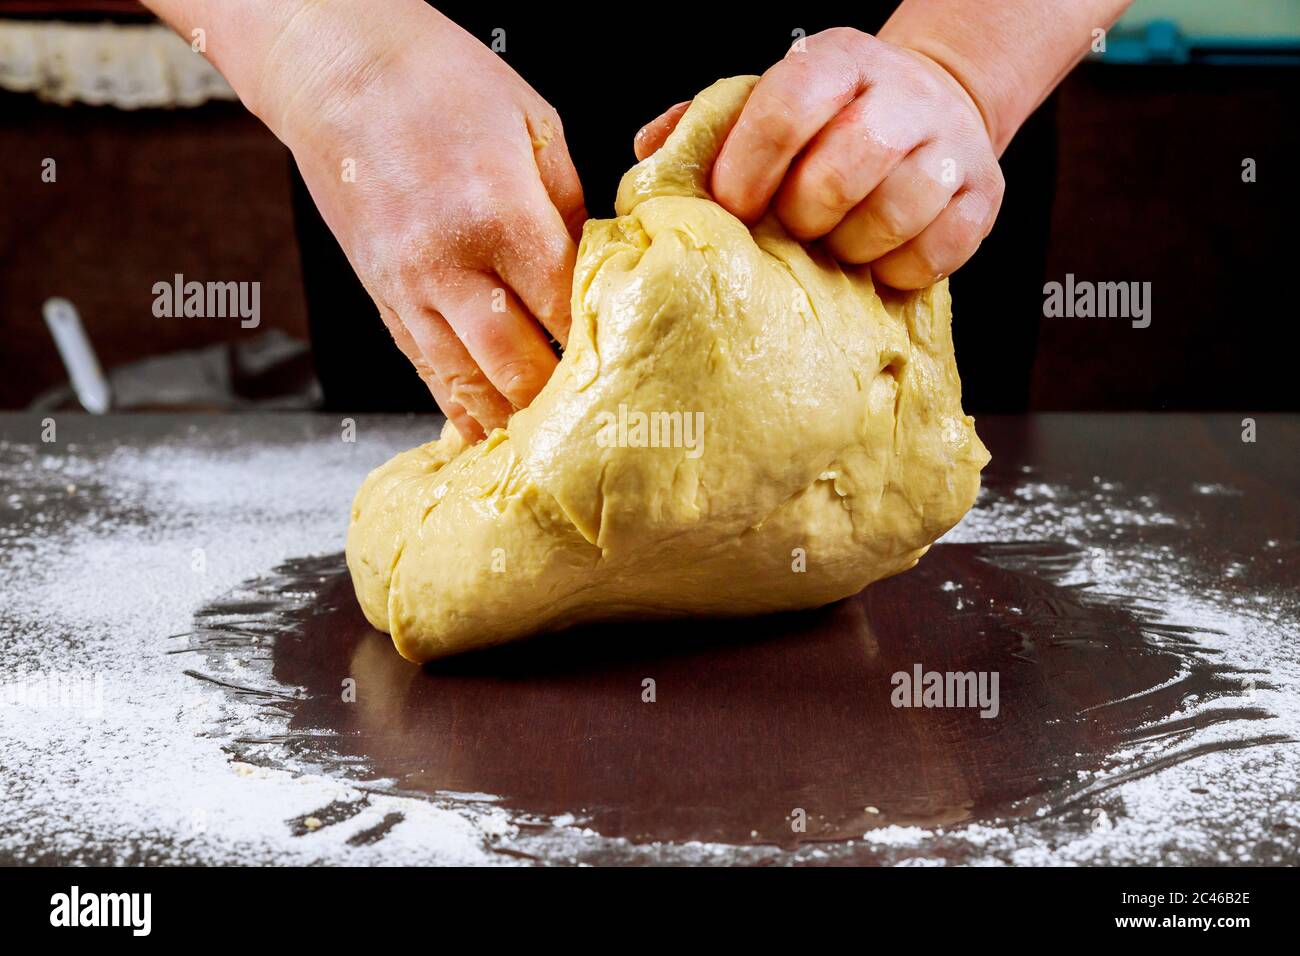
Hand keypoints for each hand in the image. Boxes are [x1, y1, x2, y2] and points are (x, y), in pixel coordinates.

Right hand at [257, 3, 584, 439]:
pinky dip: (458, 407)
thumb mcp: (535, 125)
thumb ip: (571, 209)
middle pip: (518, 365)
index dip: (600, 348)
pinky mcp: (382, 298)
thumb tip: (599, 271)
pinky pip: (425, 370)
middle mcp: (448, 265)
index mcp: (500, 216)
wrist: (336, 67)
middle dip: (560, 400)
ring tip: (550, 450)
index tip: (631, 368)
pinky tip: (484, 435)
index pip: (565, 312)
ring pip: (467, 383)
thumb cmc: (440, 80)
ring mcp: (407, 289)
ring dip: (511, 420)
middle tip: (599, 421)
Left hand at [635, 27, 1002, 288]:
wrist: (931, 112)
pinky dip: (898, 269)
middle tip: (793, 229)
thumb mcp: (768, 105)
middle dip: (803, 216)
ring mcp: (951, 145)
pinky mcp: (984, 195)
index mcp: (837, 61)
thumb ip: (708, 129)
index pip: (788, 107)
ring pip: (896, 212)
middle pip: (845, 168)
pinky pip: (937, 252)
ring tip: (836, 245)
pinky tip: (878, 258)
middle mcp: (901, 94)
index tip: (735, 206)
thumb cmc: (828, 125)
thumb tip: (649, 155)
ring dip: (851, 247)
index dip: (751, 167)